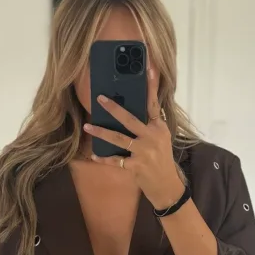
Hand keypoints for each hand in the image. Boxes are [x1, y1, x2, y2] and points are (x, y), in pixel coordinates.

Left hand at [84, 66, 184, 209]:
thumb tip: (130, 112)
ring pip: (118, 139)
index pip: (153, 104)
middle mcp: (152, 137)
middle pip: (130, 119)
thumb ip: (150, 125)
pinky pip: (115, 160)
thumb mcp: (161, 139)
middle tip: (100, 98)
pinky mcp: (135, 166)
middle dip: (114, 108)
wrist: (167, 186)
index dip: (151, 86)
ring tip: (87, 127)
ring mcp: (143, 152)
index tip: (148, 69)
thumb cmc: (162, 160)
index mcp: (159, 128)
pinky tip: (95, 155)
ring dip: (101, 132)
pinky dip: (104, 158)